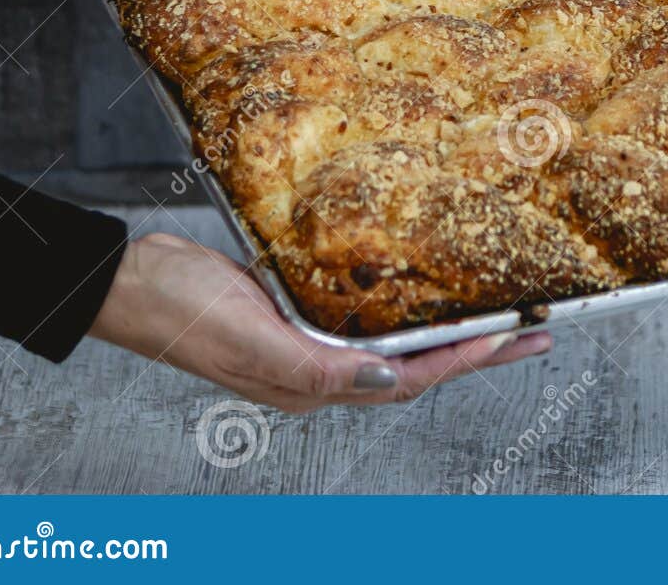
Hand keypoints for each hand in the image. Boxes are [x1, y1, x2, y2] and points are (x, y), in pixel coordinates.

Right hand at [88, 232, 551, 411]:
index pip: (411, 379)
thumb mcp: (250, 341)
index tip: (515, 338)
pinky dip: (403, 307)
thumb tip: (384, 382)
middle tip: (536, 331)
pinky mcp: (297, 311)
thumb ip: (315, 369)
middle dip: (479, 350)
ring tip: (498, 314)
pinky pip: (364, 315)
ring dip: (448, 331)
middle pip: (417, 365)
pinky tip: (421, 289)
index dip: (466, 359)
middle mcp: (319, 369)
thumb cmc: (181, 312)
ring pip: (396, 342)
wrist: (130, 282)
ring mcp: (309, 341)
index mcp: (314, 384)